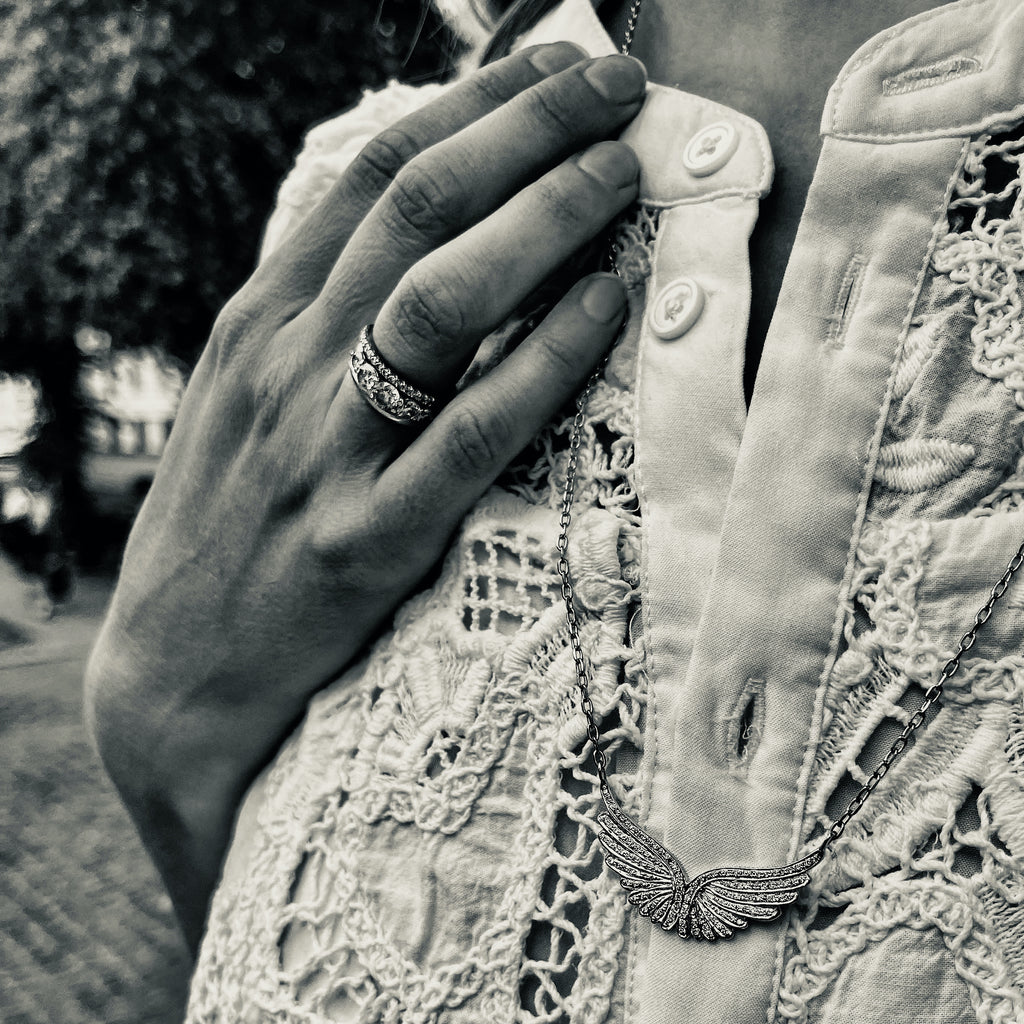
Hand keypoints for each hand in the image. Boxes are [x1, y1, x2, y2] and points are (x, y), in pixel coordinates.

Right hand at [84, 40, 645, 947]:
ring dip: (539, 218)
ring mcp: (325, 449)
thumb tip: (414, 241)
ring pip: (439, 298)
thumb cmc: (228, 527)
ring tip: (622, 170)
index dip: (474, 105)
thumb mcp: (249, 398)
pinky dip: (541, 359)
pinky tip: (605, 303)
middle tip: (617, 87)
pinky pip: (469, 434)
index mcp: (262, 320)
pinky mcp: (364, 541)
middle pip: (417, 208)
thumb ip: (320, 318)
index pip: (374, 174)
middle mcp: (289, 363)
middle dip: (526, 129)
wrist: (172, 676)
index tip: (553, 62)